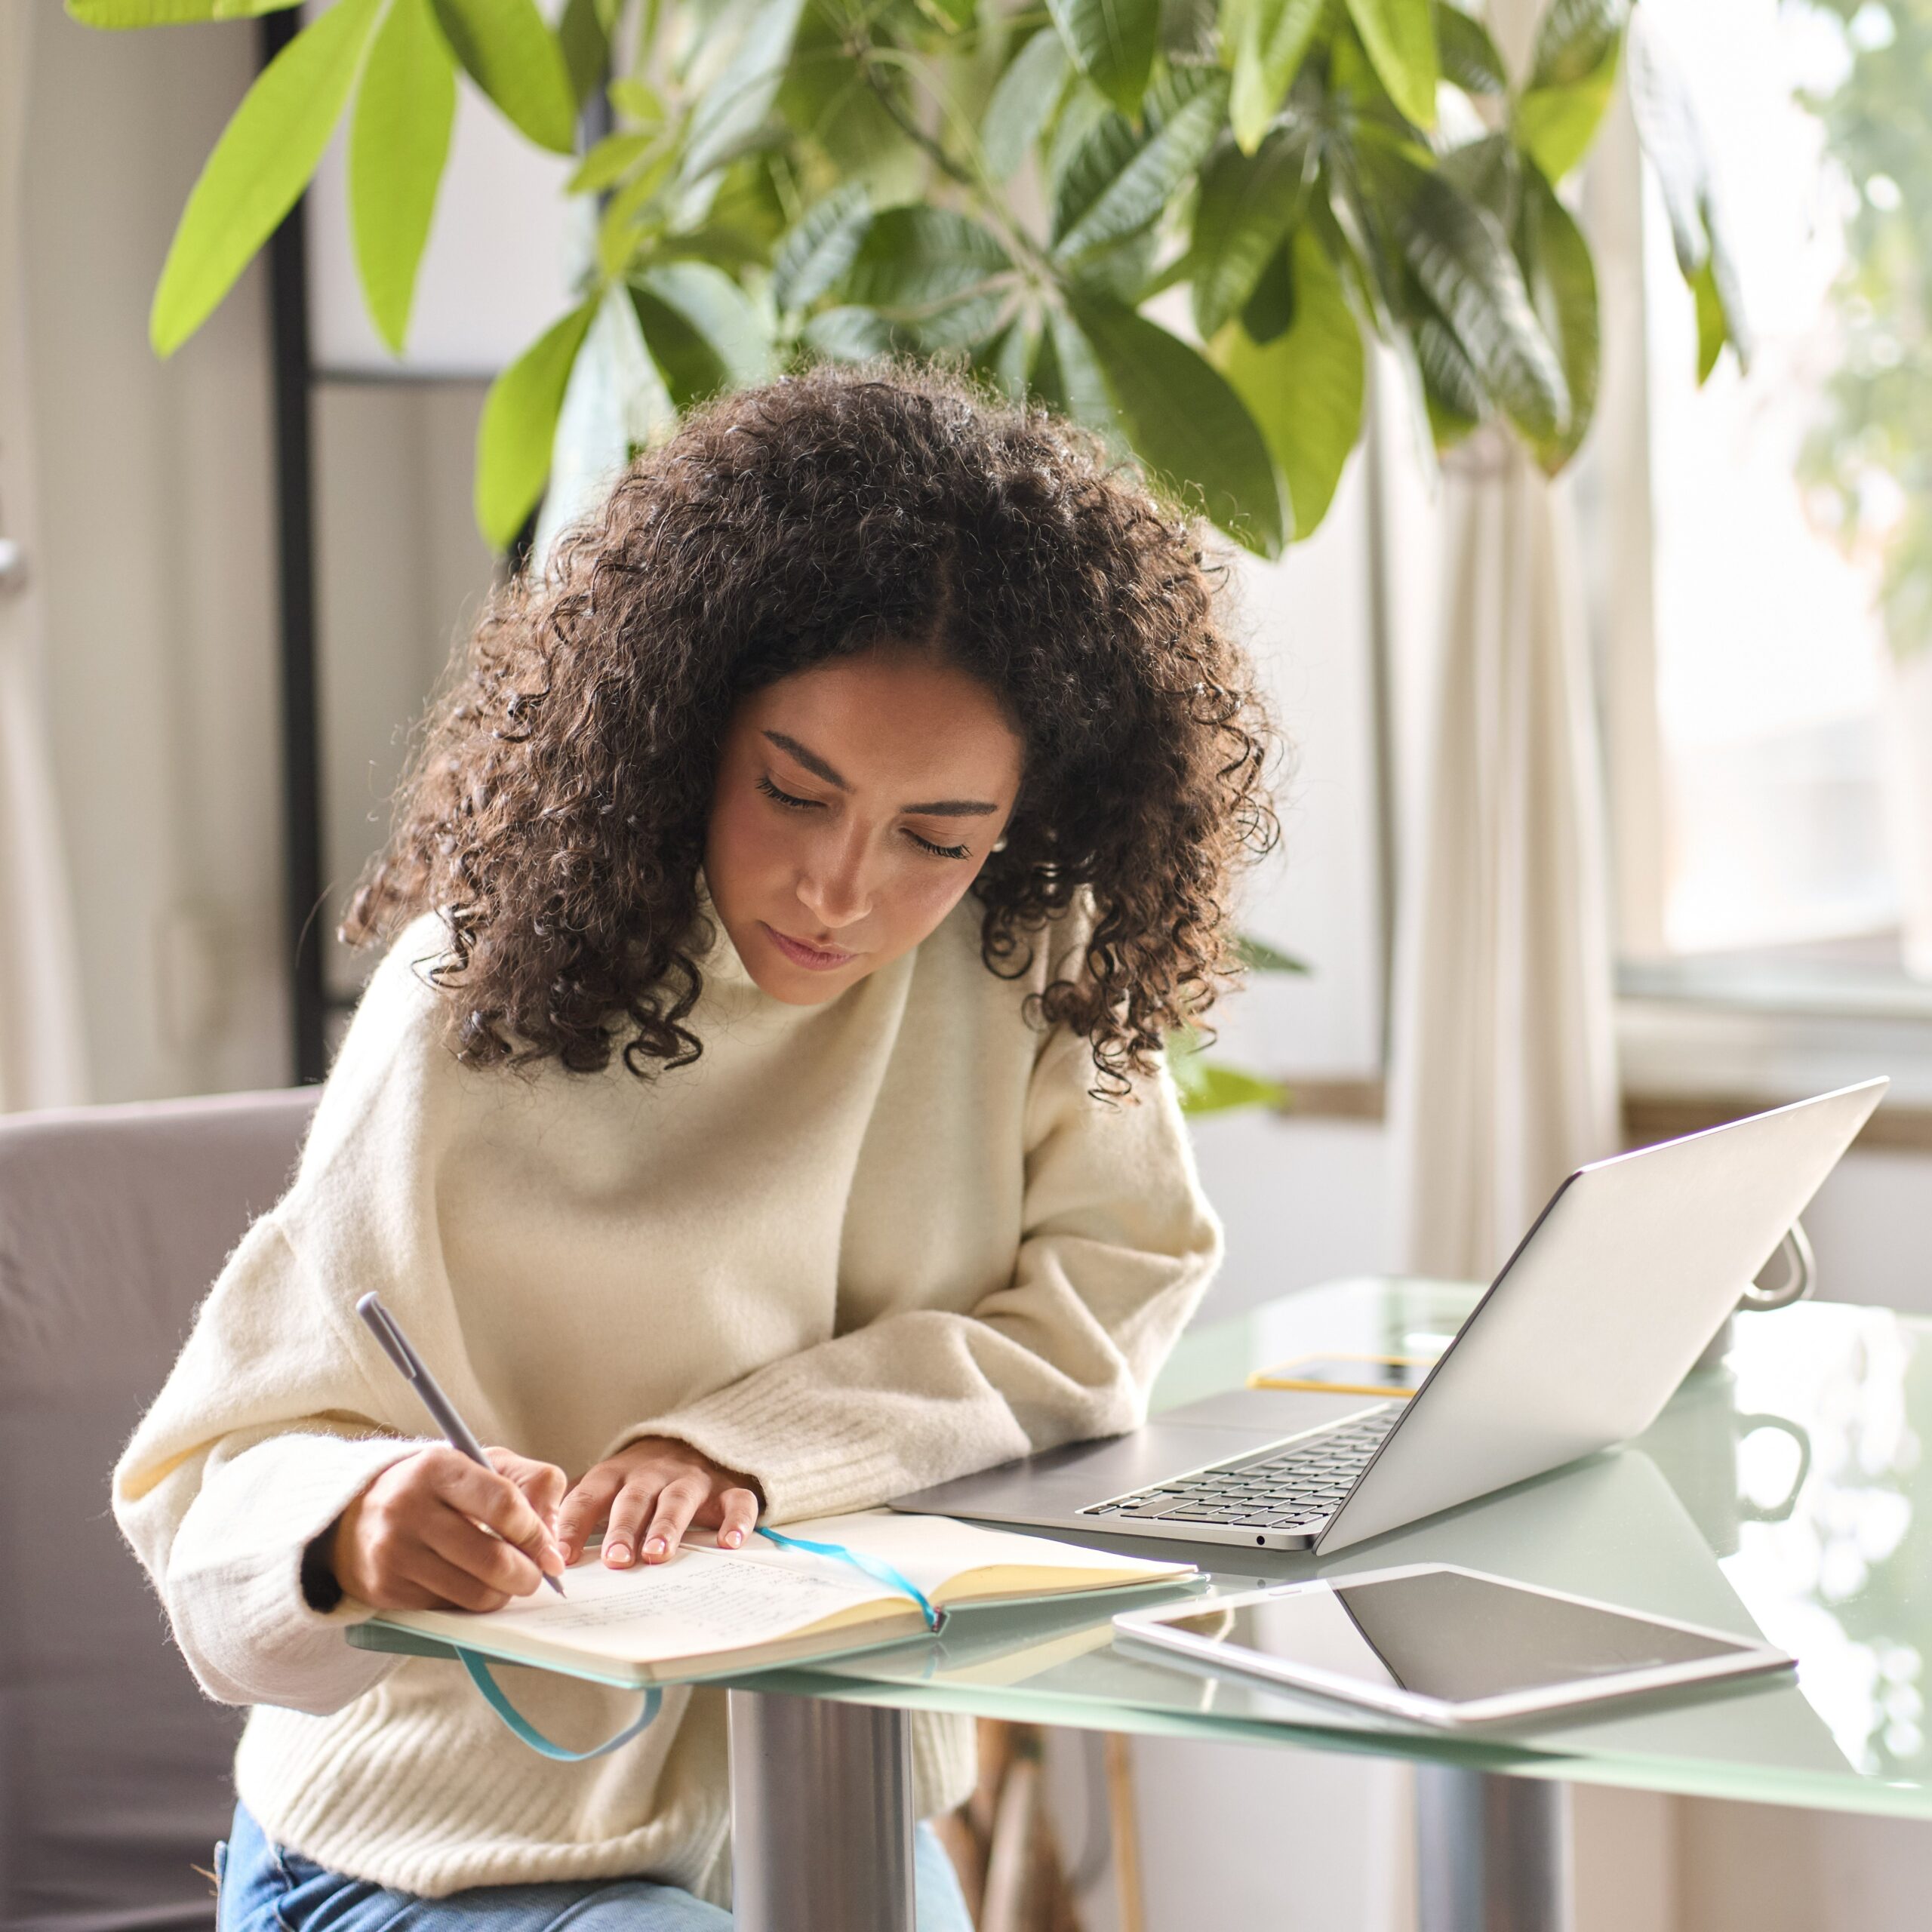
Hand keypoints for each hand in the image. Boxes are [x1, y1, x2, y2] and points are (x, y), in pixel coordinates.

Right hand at [328, 1445, 566, 1611]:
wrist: (358, 1514)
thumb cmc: (435, 1488)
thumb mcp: (483, 1463)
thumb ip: (531, 1484)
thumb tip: (553, 1535)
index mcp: (439, 1468)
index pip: (504, 1504)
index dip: (536, 1534)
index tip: (550, 1552)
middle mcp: (410, 1508)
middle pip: (492, 1559)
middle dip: (527, 1575)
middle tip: (537, 1575)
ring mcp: (394, 1551)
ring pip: (474, 1592)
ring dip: (503, 1594)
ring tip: (506, 1581)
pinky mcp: (385, 1588)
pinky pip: (448, 1607)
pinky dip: (470, 1603)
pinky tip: (470, 1584)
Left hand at [556, 1437, 762, 1568]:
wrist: (693, 1442)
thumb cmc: (639, 1480)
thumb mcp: (606, 1486)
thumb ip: (578, 1513)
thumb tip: (538, 1549)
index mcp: (617, 1475)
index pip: (589, 1497)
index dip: (574, 1524)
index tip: (561, 1555)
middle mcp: (652, 1475)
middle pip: (634, 1500)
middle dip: (623, 1529)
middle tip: (614, 1560)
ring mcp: (691, 1480)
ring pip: (678, 1500)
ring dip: (667, 1526)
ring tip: (658, 1553)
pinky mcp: (726, 1489)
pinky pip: (736, 1502)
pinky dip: (736, 1521)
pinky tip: (729, 1543)